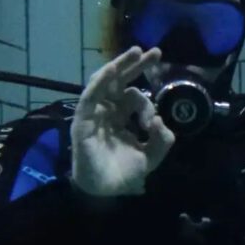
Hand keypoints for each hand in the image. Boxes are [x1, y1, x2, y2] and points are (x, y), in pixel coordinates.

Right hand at [70, 46, 173, 196]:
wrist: (105, 192)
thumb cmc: (124, 174)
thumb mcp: (152, 156)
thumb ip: (162, 139)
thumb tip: (159, 118)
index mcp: (122, 117)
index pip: (134, 97)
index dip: (147, 103)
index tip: (154, 120)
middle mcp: (108, 111)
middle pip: (121, 81)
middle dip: (137, 65)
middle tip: (155, 52)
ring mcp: (94, 113)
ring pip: (105, 82)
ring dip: (120, 65)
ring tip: (136, 53)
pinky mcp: (82, 119)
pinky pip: (90, 95)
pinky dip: (101, 81)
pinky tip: (112, 70)